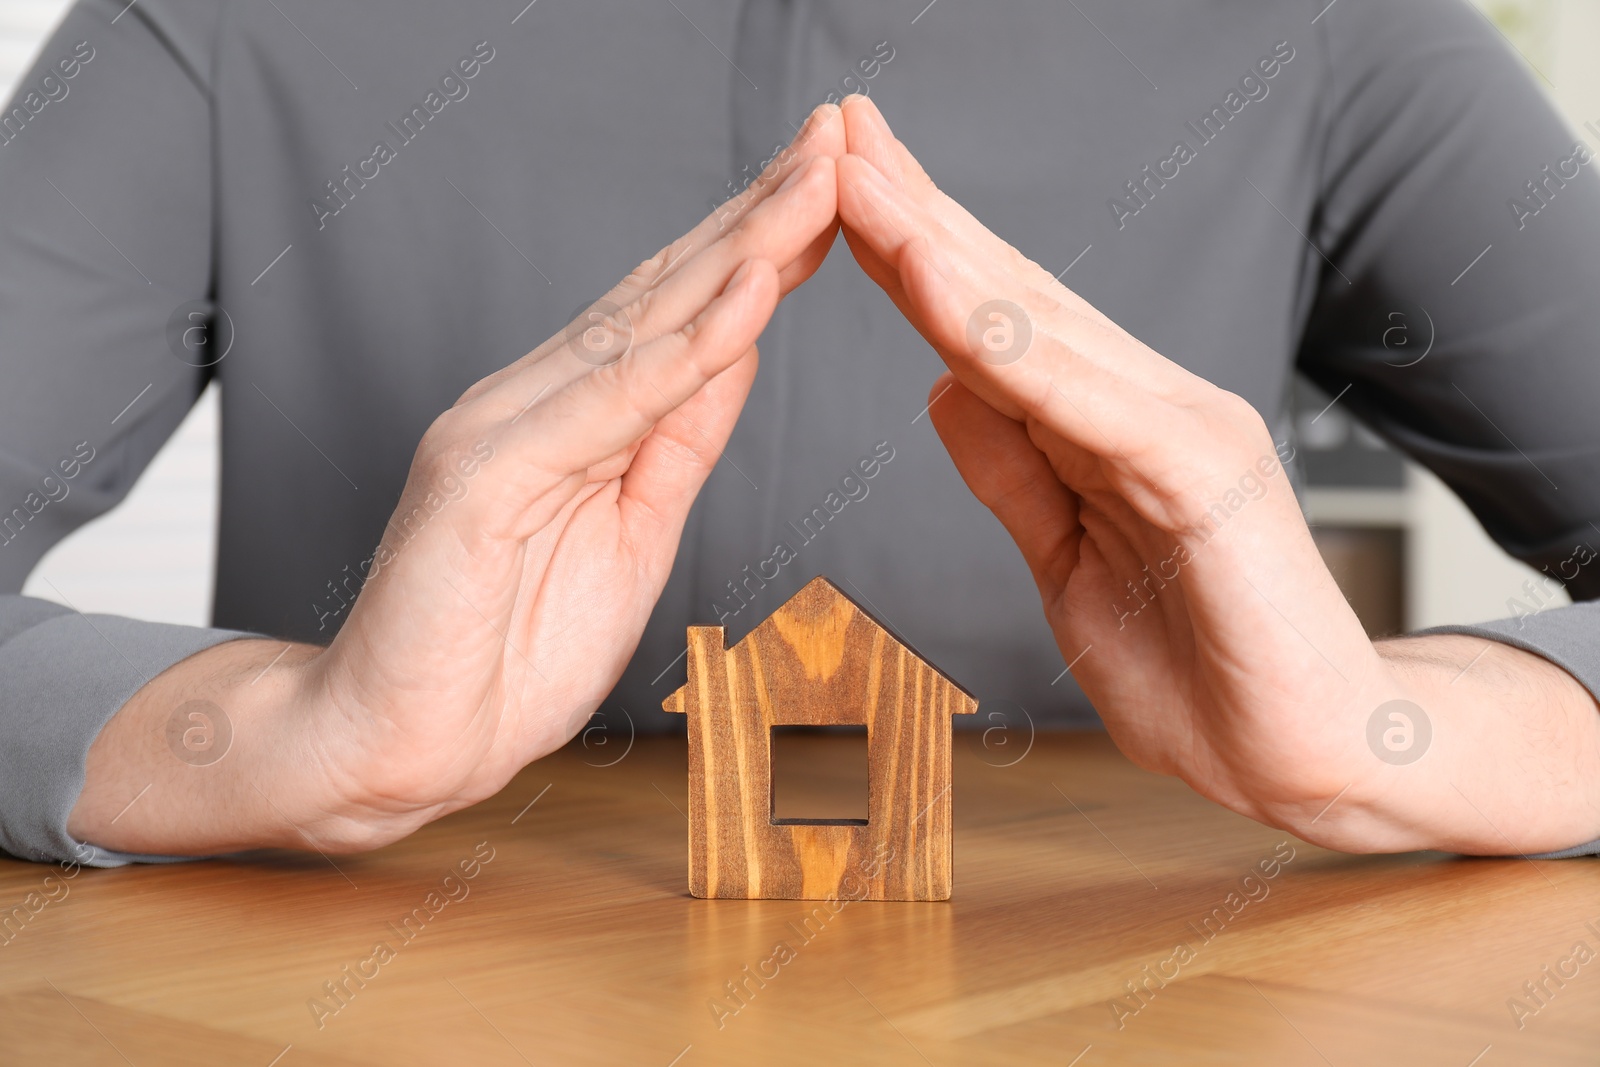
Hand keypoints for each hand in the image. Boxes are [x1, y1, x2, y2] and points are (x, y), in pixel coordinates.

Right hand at [69, 106, 847, 855]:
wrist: (393, 748)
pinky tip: (746, 297)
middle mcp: (534, 399)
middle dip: (761, 215)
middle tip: (837, 137)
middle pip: (667, 292)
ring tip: (814, 183)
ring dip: (739, 251)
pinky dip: (681, 350)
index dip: (760, 248)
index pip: (680, 313)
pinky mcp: (482, 475)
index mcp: (572, 415)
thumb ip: (674, 440)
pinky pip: (604, 405)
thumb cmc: (502, 654)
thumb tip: (732, 353)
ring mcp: (503, 428)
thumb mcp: (630, 535)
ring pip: (642, 325)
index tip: (835, 192)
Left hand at [834, 96, 1599, 853]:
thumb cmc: (1196, 665)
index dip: (912, 253)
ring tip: (863, 176)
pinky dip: (1006, 340)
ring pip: (1035, 325)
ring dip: (940, 247)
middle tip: (837, 129)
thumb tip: (944, 384)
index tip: (839, 191)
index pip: (989, 326)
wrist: (1305, 754)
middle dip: (914, 211)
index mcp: (1102, 426)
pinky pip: (1084, 397)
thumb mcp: (1064, 564)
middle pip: (1006, 296)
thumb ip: (1014, 472)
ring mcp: (1177, 427)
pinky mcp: (1201, 471)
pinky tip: (938, 283)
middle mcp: (1141, 403)